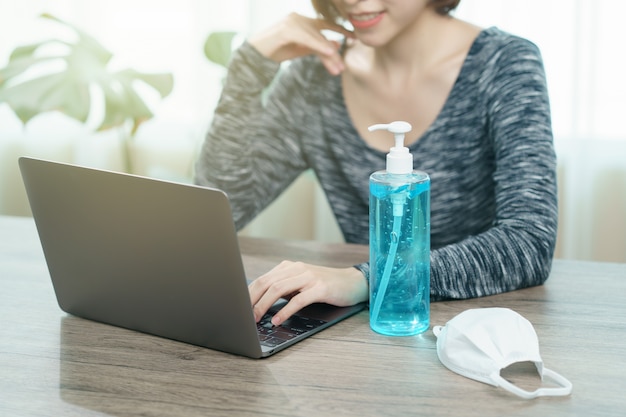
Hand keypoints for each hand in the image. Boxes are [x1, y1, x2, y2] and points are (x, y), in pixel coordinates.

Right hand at [248, 13, 353, 74]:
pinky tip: (328, 51)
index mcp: (303, 21)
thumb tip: (337, 46)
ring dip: (327, 52)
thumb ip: (317, 47)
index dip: (340, 30)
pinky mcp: (286, 29)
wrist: (254, 56)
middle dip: (332, 52)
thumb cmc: (277, 51)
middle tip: (341, 67)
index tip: (354, 37)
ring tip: (337, 64)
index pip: (325, 25)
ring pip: (315, 37)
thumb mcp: (301, 50)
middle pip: (321, 35)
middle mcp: (298, 18)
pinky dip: (317, 45)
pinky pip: (306, 38)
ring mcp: (292, 22)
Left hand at [248, 261, 367, 325]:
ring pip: (279, 289)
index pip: (262, 279)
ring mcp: (308, 277)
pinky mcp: (320, 288)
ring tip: (256, 319)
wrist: (353, 283)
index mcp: (289, 267)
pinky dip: (285, 311)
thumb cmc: (325, 286)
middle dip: (252, 300)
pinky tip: (278, 320)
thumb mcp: (301, 285)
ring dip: (264, 306)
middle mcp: (297, 269)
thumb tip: (260, 305)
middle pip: (266, 283)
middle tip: (243, 317)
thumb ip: (284, 290)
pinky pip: (298, 300)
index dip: (248, 294)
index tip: (238, 308)